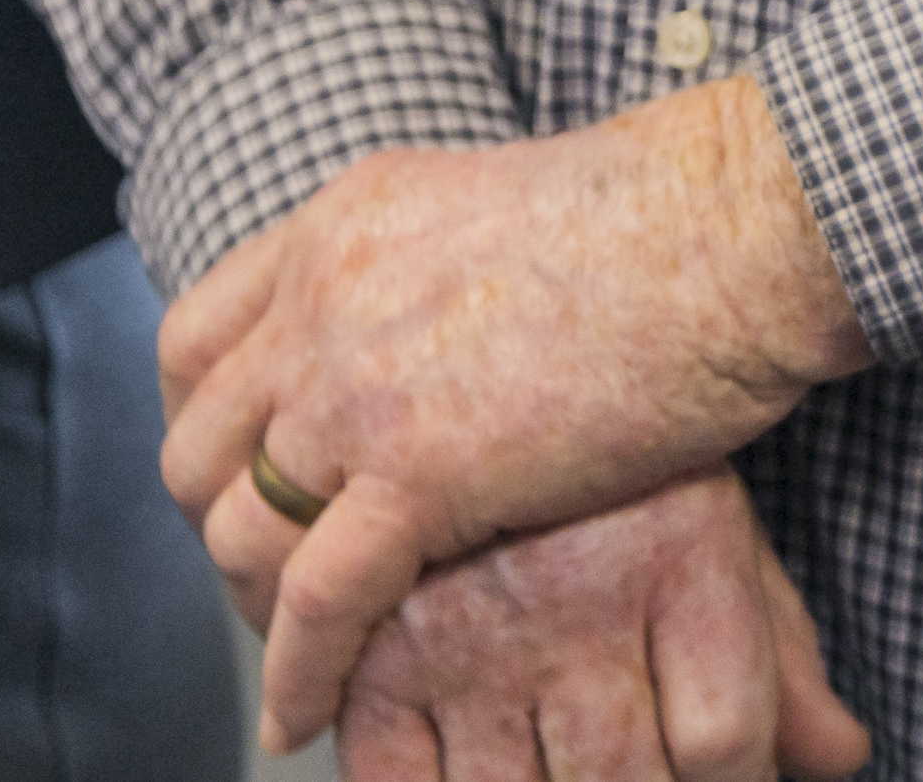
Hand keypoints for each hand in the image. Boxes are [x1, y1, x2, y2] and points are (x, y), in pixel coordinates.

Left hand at [164, 78, 873, 753]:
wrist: (727, 227)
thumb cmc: (666, 217)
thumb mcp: (496, 207)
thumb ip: (428, 270)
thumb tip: (430, 328)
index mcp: (337, 225)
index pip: (195, 344)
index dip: (203, 425)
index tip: (240, 476)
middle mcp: (321, 303)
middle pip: (200, 448)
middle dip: (224, 525)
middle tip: (271, 577)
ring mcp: (357, 389)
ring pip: (243, 532)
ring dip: (257, 607)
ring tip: (295, 656)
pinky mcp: (417, 474)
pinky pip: (315, 603)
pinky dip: (296, 673)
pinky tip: (299, 716)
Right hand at [335, 471, 872, 781]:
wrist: (466, 372)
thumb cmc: (622, 480)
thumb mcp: (719, 539)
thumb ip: (783, 658)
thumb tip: (844, 757)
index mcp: (679, 555)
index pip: (725, 740)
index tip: (729, 776)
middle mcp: (573, 600)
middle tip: (640, 772)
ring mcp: (464, 636)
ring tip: (565, 769)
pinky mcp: (374, 662)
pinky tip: (479, 772)